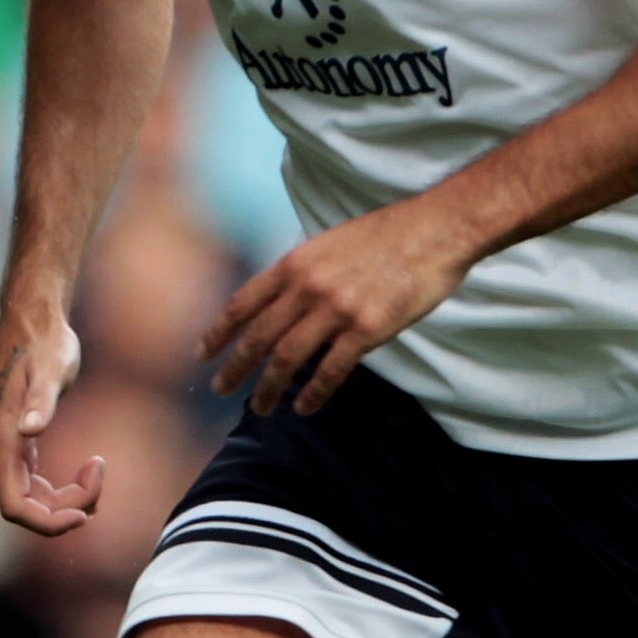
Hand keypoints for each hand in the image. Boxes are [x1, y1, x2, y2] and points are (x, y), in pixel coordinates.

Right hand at [0, 306, 104, 534]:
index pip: (15, 508)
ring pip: (34, 501)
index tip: (85, 513)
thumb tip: (29, 430)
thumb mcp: (53, 367)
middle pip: (28, 509)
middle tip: (100, 470)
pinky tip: (90, 467)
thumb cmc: (45, 342)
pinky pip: (36, 487)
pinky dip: (64, 489)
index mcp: (1, 441)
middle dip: (68, 505)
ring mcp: (3, 451)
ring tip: (98, 468)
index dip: (48, 523)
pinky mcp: (16, 447)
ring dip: (69, 498)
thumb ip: (41, 400)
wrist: (32, 320)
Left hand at [200, 196, 478, 414]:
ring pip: (288, 359)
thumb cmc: (386, 235)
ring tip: (260, 407)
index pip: (243, 303)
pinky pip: (330, 371)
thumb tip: (281, 302)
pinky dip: (313, 393)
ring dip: (269, 387)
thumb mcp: (329, 244)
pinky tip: (304, 407)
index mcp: (295, 263)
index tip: (202, 354)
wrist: (435, 230)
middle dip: (234, 368)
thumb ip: (302, 272)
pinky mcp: (367, 329)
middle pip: (258, 337)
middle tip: (221, 389)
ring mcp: (337, 309)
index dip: (219, 332)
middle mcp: (308, 287)